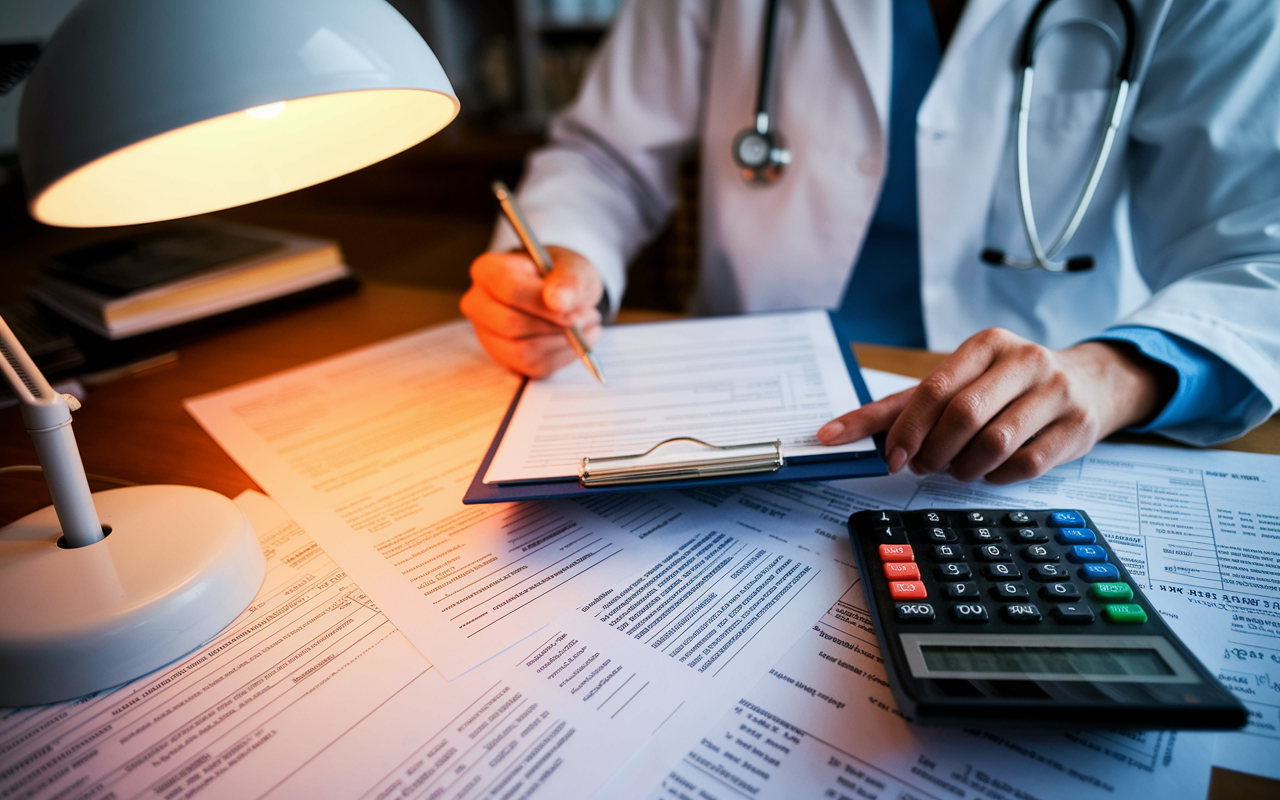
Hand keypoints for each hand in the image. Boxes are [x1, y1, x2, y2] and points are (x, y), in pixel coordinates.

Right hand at [461, 246, 603, 377]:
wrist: (560, 294)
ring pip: (522, 351)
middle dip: (556, 326)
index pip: (509, 289)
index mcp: (488, 270)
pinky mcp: (504, 358)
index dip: (543, 303)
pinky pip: (532, 367)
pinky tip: (576, 341)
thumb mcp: (572, 267)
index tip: (572, 310)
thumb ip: (568, 280)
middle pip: (512, 324)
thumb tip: (557, 301)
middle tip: (588, 317)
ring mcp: (487, 334)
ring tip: (585, 327)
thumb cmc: (560, 276)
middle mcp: (478, 303)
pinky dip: (561, 357)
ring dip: (562, 343)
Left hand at [816, 328, 1167, 483]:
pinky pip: (1026, 465)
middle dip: (935, 451)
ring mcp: (1056, 392)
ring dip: (965, 468)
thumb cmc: (1005, 386)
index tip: (892, 458)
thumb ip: (896, 409)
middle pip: (965, 416)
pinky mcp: (1077, 426)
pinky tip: (990, 471)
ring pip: (996, 443)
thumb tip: (831, 435)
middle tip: (922, 467)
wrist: (1089, 383)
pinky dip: (998, 477)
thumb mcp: (955, 384)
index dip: (908, 429)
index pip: (935, 389)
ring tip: (957, 469)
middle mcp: (1024, 361)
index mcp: (986, 344)